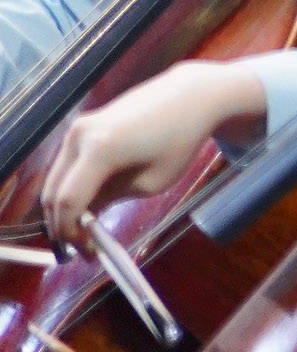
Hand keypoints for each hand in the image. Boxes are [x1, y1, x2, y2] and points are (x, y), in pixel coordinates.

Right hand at [39, 60, 267, 244]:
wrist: (187, 99)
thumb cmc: (178, 141)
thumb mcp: (150, 183)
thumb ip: (111, 200)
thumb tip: (84, 220)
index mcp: (100, 149)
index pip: (68, 201)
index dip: (70, 232)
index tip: (85, 252)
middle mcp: (79, 136)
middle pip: (53, 192)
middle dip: (62, 224)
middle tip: (82, 247)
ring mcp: (77, 129)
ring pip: (56, 180)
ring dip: (65, 207)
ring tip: (87, 230)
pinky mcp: (81, 127)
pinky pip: (67, 166)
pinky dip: (72, 187)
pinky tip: (90, 205)